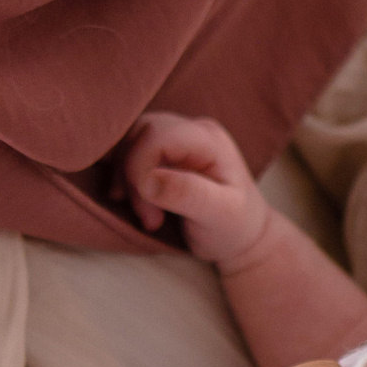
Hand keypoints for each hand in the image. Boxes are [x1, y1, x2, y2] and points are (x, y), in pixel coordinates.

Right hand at [121, 111, 272, 269]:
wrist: (242, 236)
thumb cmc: (234, 226)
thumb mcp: (219, 214)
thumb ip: (186, 193)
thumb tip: (147, 181)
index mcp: (208, 139)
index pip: (157, 136)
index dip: (139, 168)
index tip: (149, 212)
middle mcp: (191, 130)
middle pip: (140, 134)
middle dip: (132, 177)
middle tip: (149, 218)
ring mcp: (177, 138)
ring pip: (130, 141)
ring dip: (126, 179)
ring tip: (146, 215)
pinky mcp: (163, 151)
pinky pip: (130, 150)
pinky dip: (124, 175)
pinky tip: (133, 201)